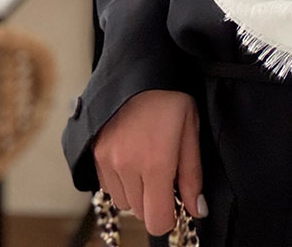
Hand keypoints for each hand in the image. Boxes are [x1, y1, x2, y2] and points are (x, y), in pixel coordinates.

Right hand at [93, 90, 204, 236]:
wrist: (138, 69)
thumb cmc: (171, 97)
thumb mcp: (190, 130)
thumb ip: (192, 175)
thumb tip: (196, 210)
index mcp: (156, 162)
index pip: (157, 221)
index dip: (170, 216)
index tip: (176, 202)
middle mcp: (127, 166)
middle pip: (141, 213)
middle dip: (155, 201)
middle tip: (165, 173)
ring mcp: (108, 161)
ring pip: (124, 202)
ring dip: (137, 192)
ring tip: (148, 161)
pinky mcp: (95, 154)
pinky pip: (109, 186)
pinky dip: (121, 181)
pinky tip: (133, 157)